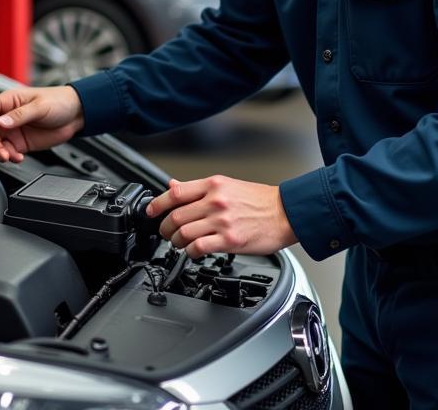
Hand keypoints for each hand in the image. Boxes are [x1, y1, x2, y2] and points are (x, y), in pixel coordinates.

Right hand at [0, 85, 84, 161]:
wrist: (76, 114)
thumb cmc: (58, 101)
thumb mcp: (39, 106)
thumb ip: (19, 115)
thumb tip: (2, 123)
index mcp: (7, 101)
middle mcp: (5, 116)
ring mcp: (12, 130)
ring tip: (8, 156)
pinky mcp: (19, 142)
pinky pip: (7, 152)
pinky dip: (9, 157)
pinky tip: (18, 157)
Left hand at [145, 175, 296, 257]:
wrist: (286, 213)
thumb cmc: (260, 200)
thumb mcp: (226, 185)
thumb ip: (198, 188)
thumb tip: (174, 185)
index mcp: (213, 185)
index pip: (176, 193)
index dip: (158, 203)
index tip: (151, 211)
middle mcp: (215, 201)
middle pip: (176, 215)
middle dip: (165, 228)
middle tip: (166, 233)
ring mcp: (222, 221)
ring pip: (184, 233)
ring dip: (176, 242)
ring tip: (178, 244)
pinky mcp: (230, 240)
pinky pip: (199, 247)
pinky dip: (190, 252)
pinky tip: (193, 252)